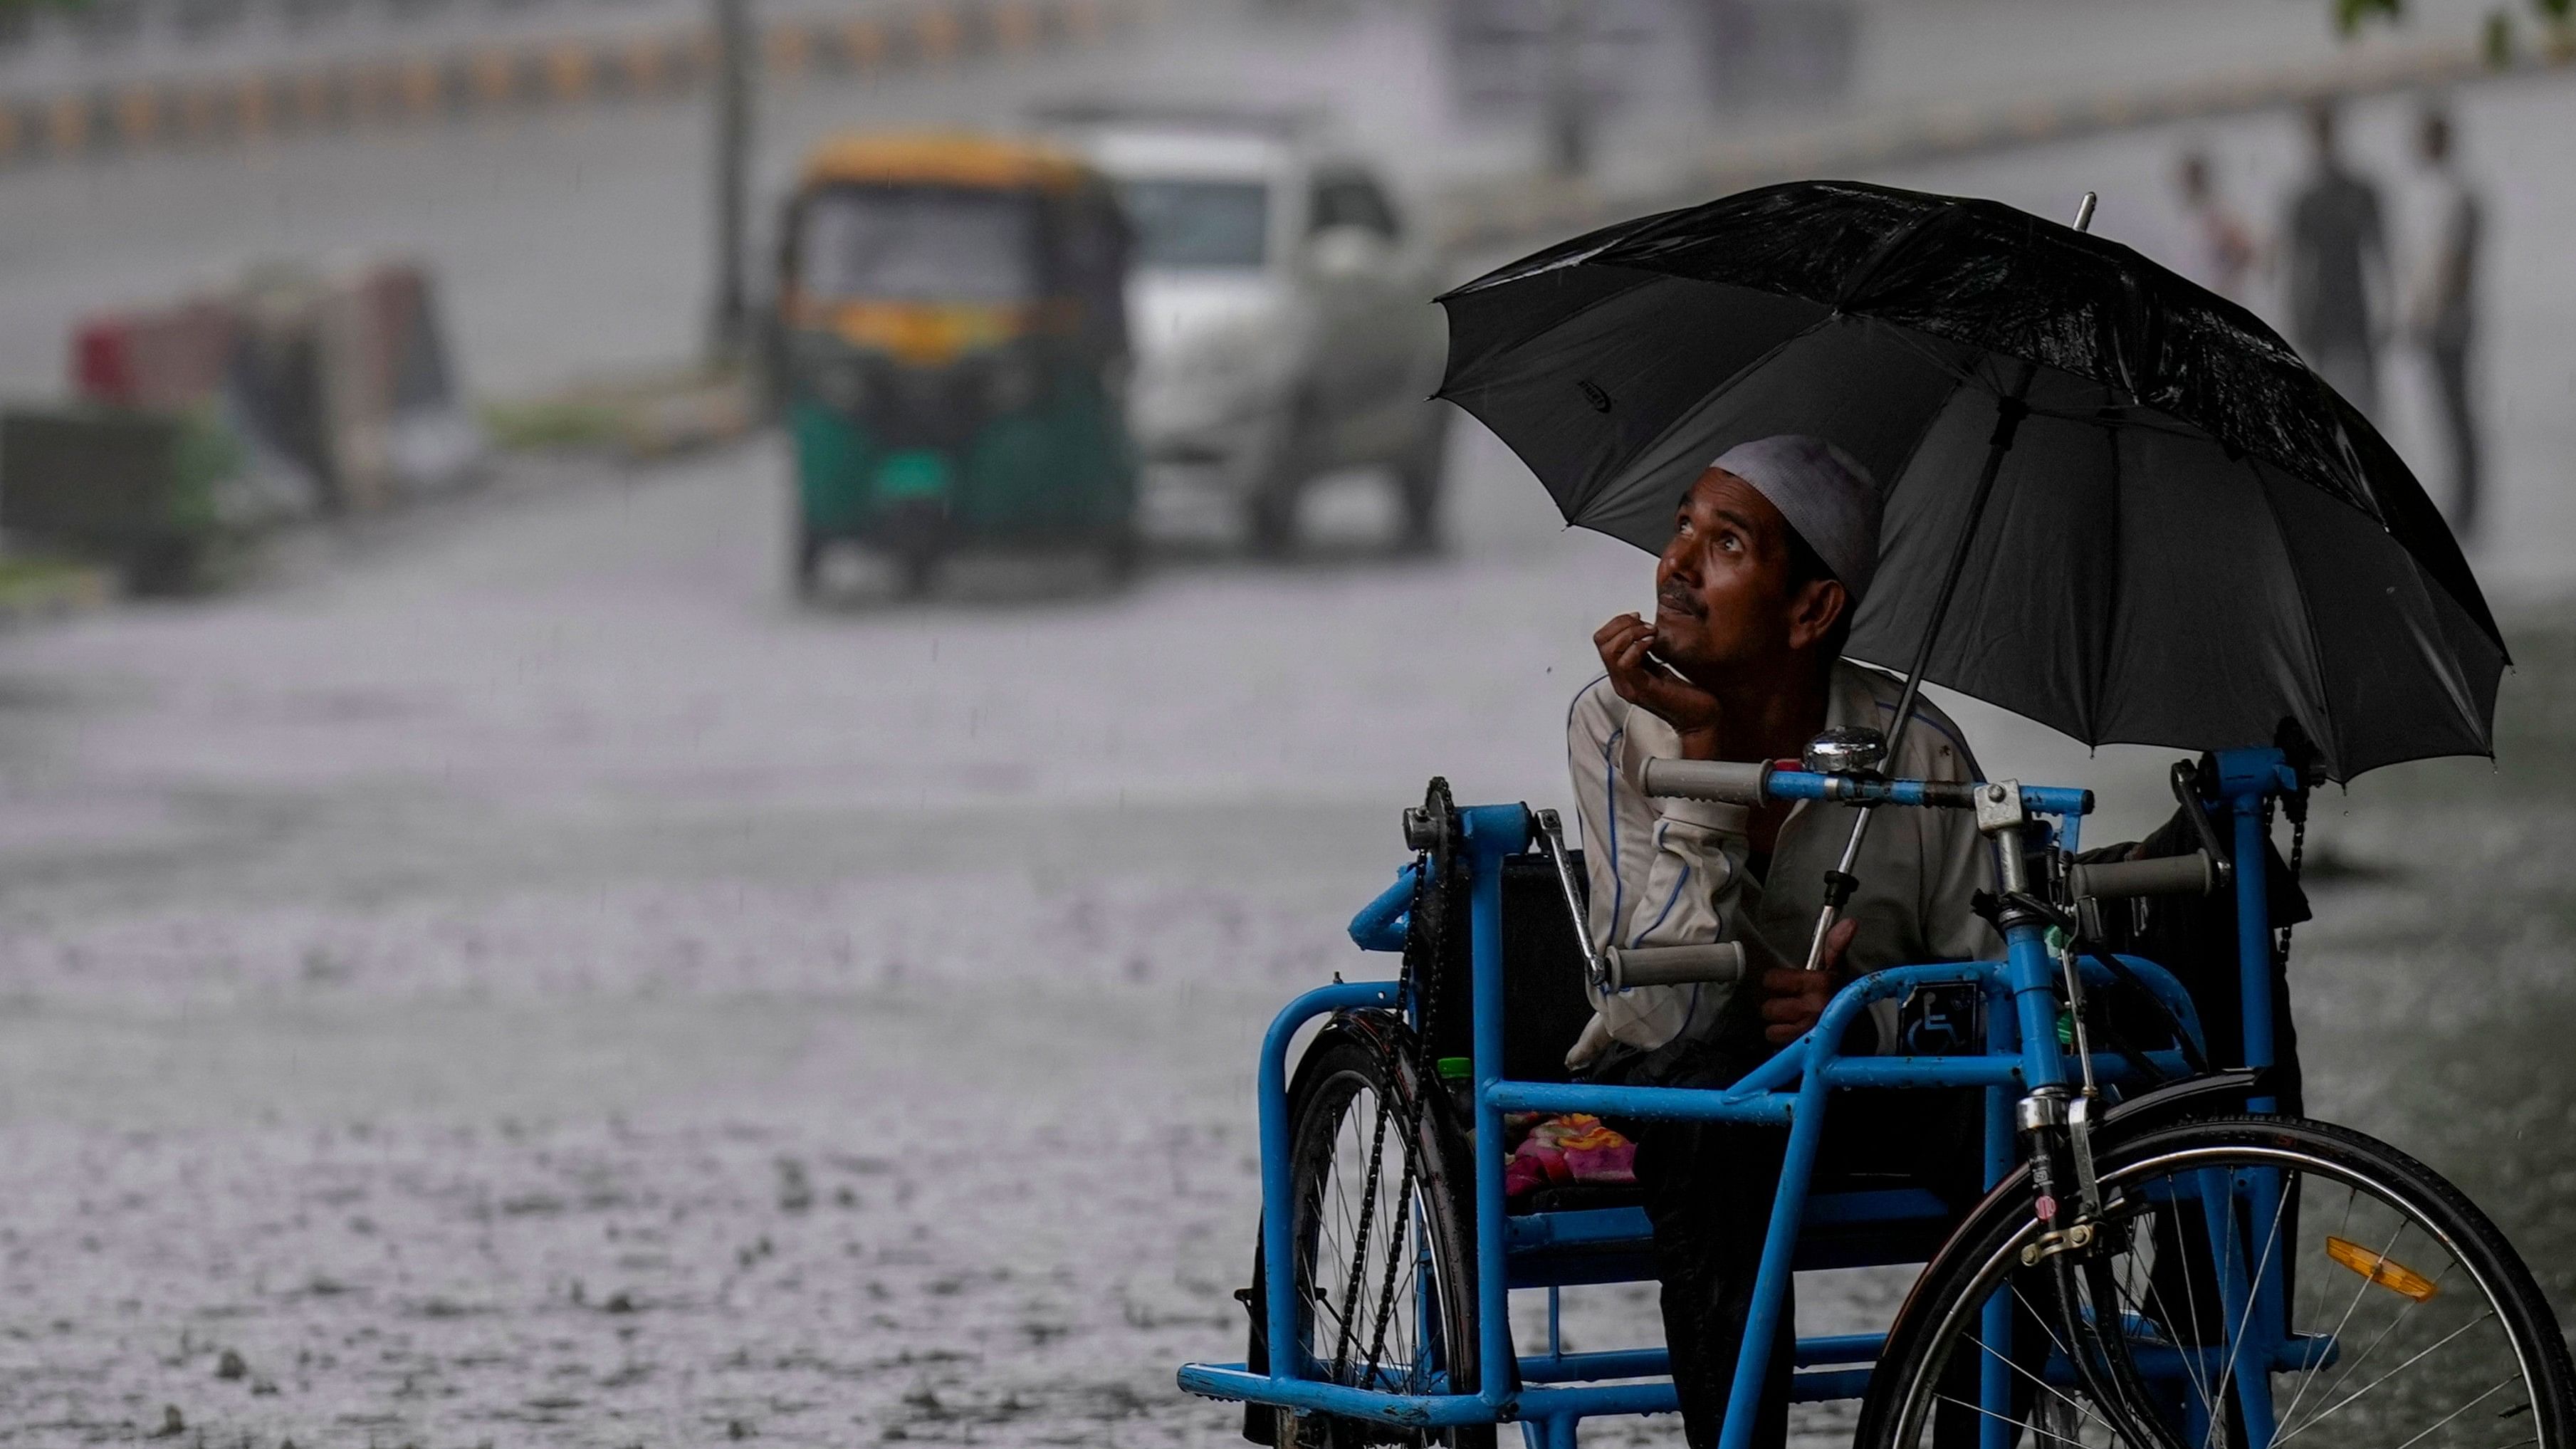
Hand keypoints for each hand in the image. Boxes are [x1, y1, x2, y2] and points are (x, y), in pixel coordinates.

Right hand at [1595, 614, 1724, 757]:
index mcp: (1623, 674)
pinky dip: (1638, 647)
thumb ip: (1647, 651)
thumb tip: (1643, 627)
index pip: (1602, 640)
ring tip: (1652, 634)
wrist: (1701, 718)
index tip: (1639, 618)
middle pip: (1602, 642)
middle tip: (1646, 625)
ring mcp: (1629, 687)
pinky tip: (1653, 643)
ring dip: (1632, 634)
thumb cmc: (1687, 694)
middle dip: (1623, 625)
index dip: (1618, 622)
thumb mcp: (1661, 665)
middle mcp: (1621, 681)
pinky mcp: (1641, 690)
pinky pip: (1625, 663)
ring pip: (1610, 651)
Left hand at [1758, 917, 1857, 1043]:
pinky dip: (1785, 1042)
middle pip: (1769, 1007)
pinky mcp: (1803, 1050)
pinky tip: (1797, 1035)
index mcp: (1816, 985)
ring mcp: (1805, 1032)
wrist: (1864, 1033)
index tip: (1785, 983)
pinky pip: (1779, 1044)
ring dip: (1780, 1025)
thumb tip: (1848, 923)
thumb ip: (1835, 946)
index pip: (1772, 980)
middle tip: (1791, 1005)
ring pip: (1771, 1028)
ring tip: (1794, 1021)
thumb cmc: (1847, 999)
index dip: (1777, 981)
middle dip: (1778, 1006)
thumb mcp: (1839, 971)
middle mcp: (1809, 1008)